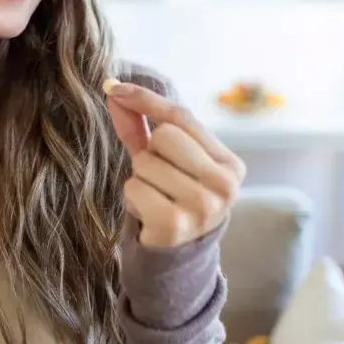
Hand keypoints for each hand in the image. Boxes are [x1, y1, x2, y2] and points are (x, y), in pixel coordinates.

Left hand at [104, 79, 245, 247]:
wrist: (174, 256)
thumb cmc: (170, 197)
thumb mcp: (161, 158)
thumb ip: (141, 124)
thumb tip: (113, 89)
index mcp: (230, 165)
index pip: (183, 117)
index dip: (146, 99)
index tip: (115, 88)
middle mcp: (225, 186)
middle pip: (166, 136)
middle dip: (150, 152)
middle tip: (160, 178)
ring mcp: (203, 207)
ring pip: (146, 161)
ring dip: (140, 177)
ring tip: (155, 196)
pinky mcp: (175, 226)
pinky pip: (134, 187)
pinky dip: (132, 195)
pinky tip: (147, 211)